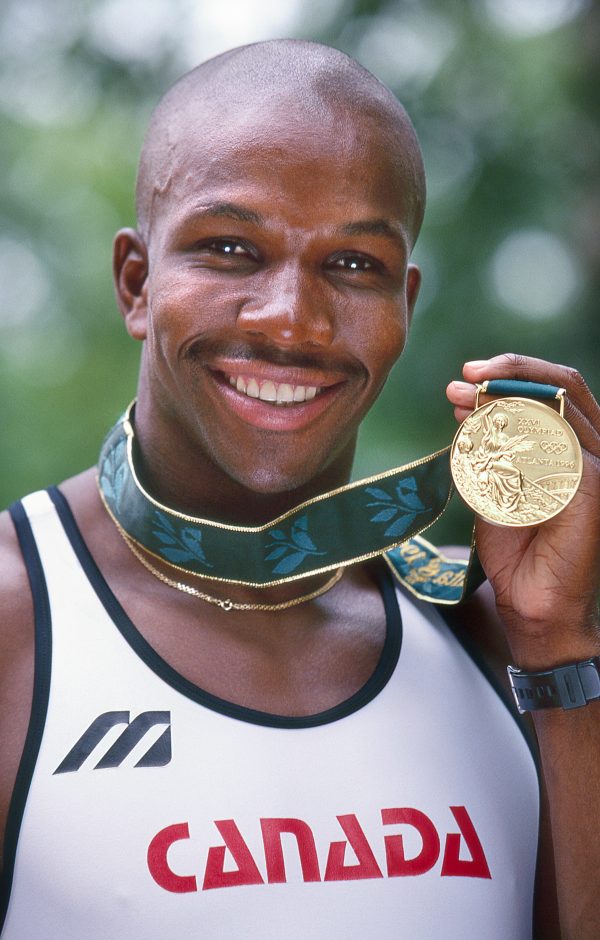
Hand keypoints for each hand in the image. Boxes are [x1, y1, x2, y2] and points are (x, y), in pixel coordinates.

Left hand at [447, 353, 599, 665]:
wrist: (535, 607)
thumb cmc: (517, 552)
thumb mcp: (494, 486)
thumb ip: (487, 446)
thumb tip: (463, 404)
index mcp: (576, 446)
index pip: (556, 388)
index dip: (514, 371)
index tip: (468, 374)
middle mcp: (594, 450)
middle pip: (562, 385)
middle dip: (508, 372)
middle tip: (463, 378)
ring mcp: (597, 467)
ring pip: (555, 408)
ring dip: (502, 399)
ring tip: (459, 401)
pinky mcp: (591, 487)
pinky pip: (551, 444)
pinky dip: (513, 435)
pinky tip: (479, 439)